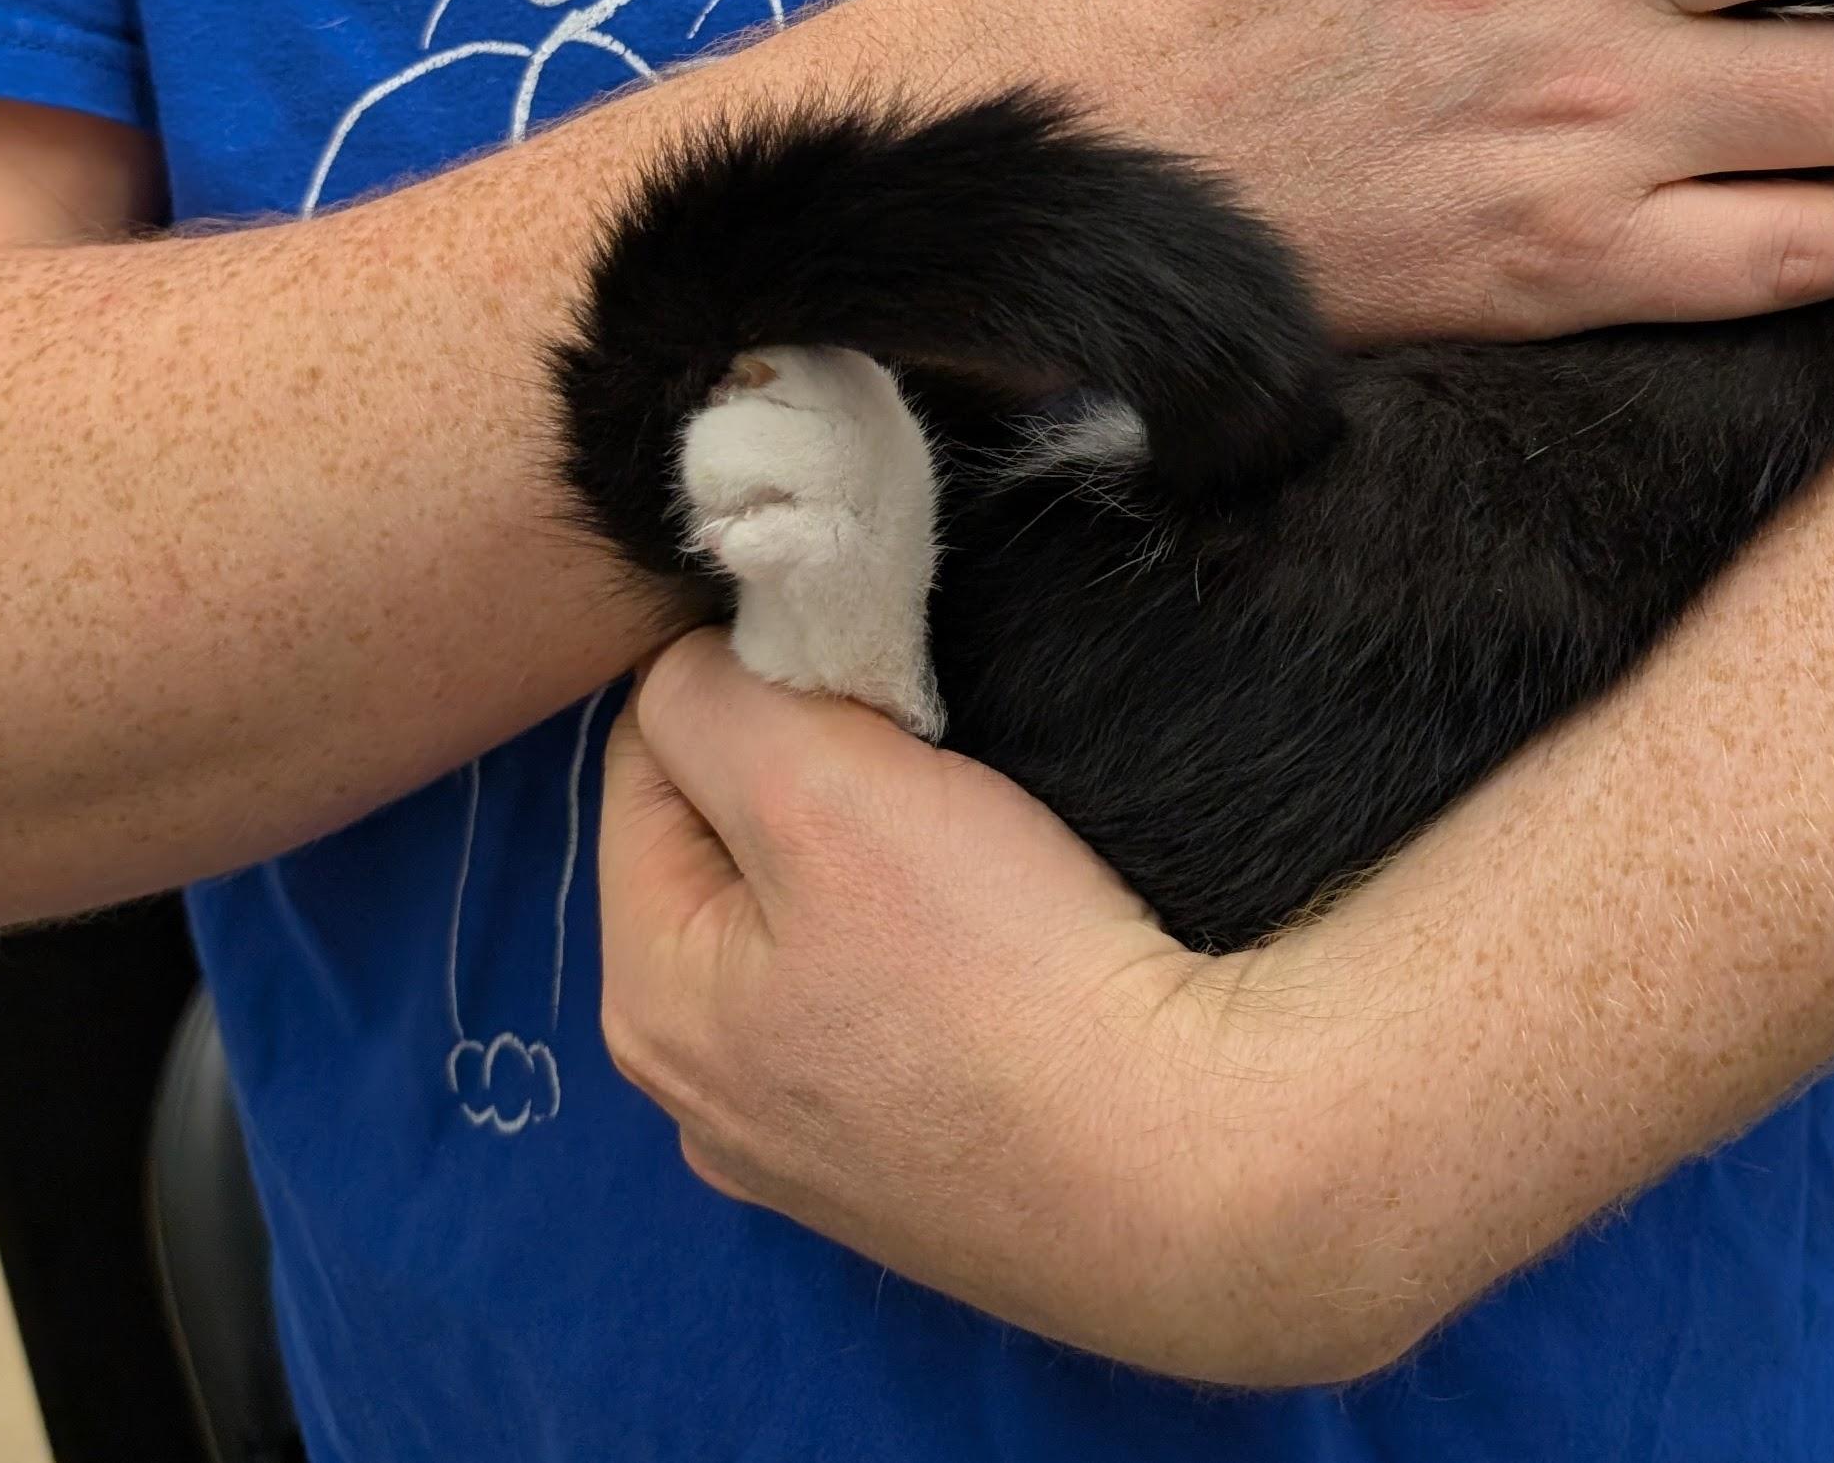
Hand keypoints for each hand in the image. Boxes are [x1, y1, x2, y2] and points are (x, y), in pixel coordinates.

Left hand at [598, 633, 1352, 1382]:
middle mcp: (702, 1097)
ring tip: (979, 841)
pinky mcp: (916, 1170)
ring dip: (873, 859)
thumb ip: (719, 701)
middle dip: (808, 773)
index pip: (647, 759)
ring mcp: (809, 1150)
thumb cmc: (998, 971)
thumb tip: (689, 663)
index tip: (865, 681)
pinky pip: (885, 1005)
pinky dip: (930, 950)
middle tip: (927, 757)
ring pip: (810, 926)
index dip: (749, 682)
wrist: (1185, 1163)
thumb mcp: (825, 790)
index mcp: (650, 1000)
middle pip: (727, 848)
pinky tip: (1003, 943)